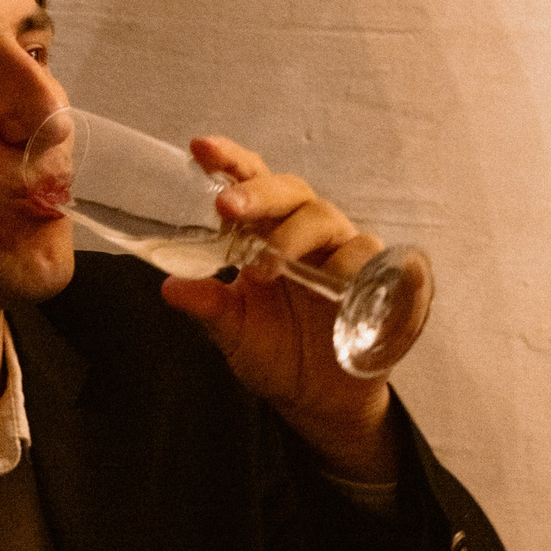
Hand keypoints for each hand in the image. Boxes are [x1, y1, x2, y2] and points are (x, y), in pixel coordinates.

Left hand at [159, 137, 399, 478]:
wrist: (320, 401)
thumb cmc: (278, 354)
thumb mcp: (236, 333)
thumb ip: (209, 306)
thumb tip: (170, 288)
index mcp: (269, 233)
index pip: (252, 184)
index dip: (230, 162)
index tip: (199, 149)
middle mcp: (309, 233)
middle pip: (293, 192)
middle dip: (260, 195)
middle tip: (228, 207)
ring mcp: (345, 253)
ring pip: (329, 221)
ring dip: (296, 238)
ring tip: (268, 268)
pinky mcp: (380, 280)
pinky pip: (375, 261)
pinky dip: (357, 266)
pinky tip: (341, 282)